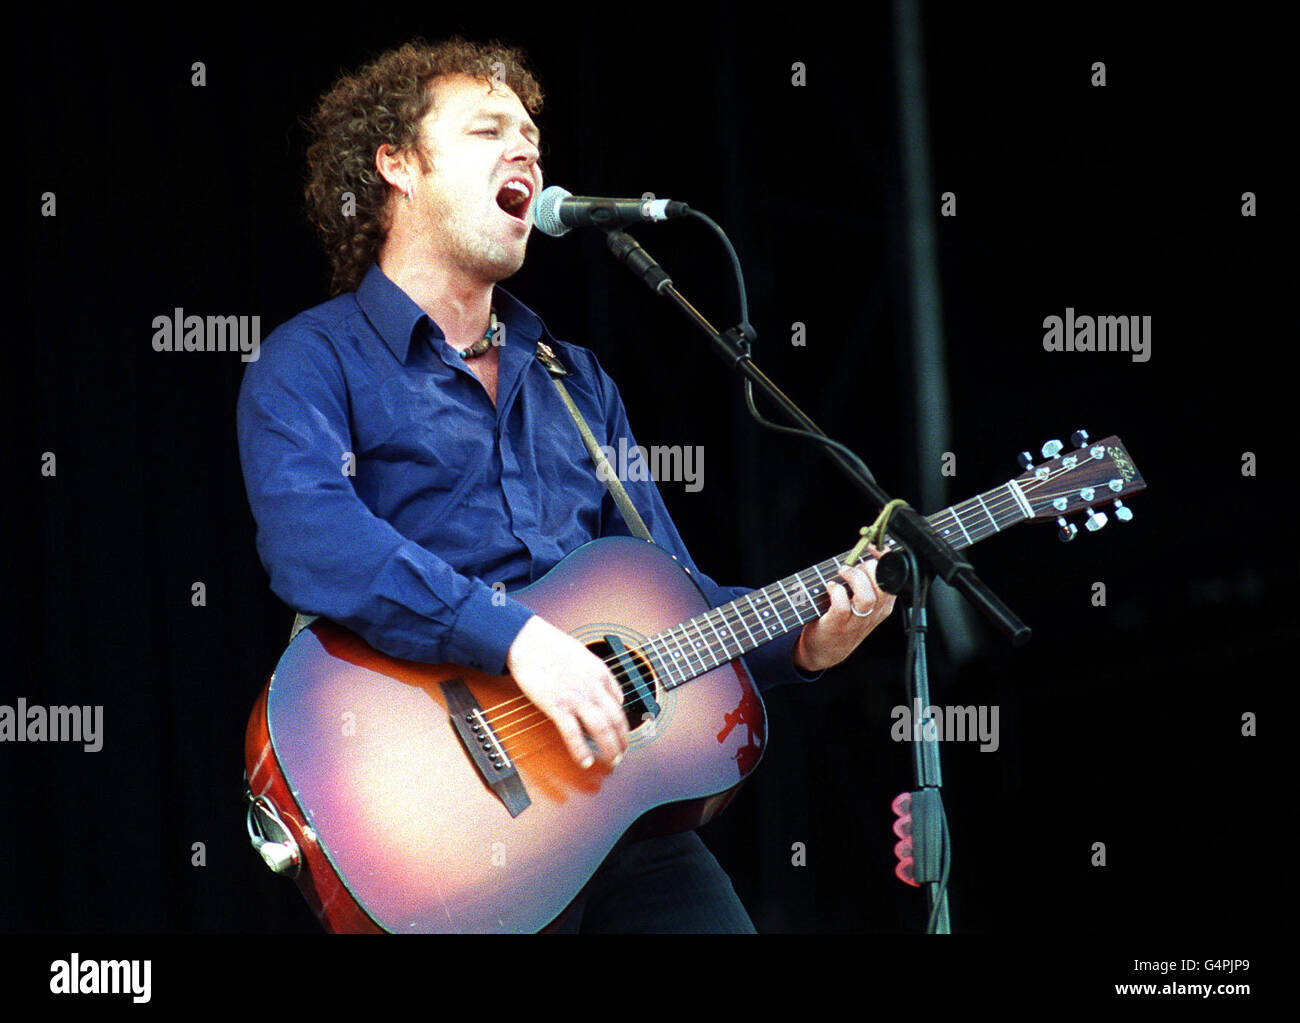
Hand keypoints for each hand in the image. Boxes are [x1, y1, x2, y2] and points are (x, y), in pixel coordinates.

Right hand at [505, 615, 629, 768]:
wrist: (527, 641)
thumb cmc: (550, 646)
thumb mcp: (584, 656)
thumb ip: (600, 675)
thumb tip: (615, 695)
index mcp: (600, 672)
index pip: (619, 702)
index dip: (623, 721)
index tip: (621, 733)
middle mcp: (592, 686)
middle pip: (616, 719)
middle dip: (622, 740)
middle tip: (622, 753)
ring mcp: (575, 697)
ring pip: (601, 728)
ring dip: (610, 748)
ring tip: (612, 761)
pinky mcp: (556, 706)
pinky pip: (573, 734)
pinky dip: (582, 750)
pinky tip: (586, 761)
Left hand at [793, 546, 895, 672]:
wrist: (825, 650)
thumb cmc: (842, 621)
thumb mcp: (862, 603)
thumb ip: (867, 582)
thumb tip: (867, 553)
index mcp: (883, 606)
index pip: (893, 580)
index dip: (884, 560)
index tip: (874, 548)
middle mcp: (873, 614)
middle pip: (882, 585)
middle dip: (866, 568)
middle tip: (851, 568)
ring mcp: (856, 621)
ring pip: (867, 596)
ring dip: (853, 579)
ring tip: (841, 574)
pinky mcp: (838, 625)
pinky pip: (842, 605)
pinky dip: (836, 591)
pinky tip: (830, 587)